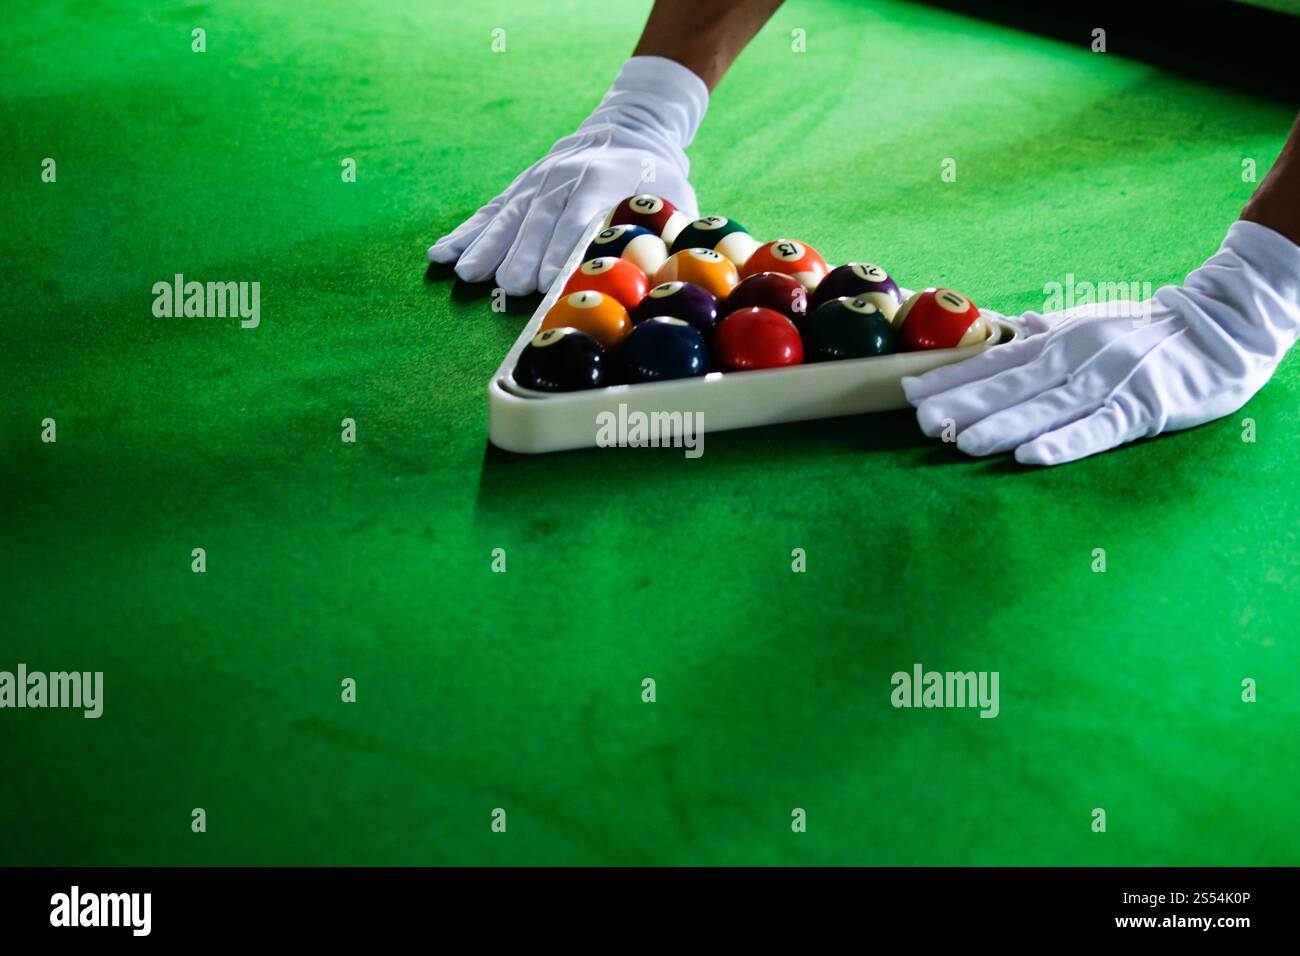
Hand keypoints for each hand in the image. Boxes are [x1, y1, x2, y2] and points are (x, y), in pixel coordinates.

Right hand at [429, 56, 706, 295]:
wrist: (628, 128)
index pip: (578, 218)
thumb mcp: (674, 199)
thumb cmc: (655, 178)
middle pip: (538, 222)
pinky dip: (464, 234)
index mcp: (601, 181)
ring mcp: (535, 185)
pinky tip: (440, 254)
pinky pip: (488, 213)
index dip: (562, 248)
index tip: (550, 279)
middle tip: (512, 287)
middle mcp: (561, 180)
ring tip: (468, 275)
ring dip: (487, 248)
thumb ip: (670, 232)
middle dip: (524, 255)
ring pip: (508, 218)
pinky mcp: (518, 191)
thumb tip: (671, 272)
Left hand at [901, 221, 1299, 465]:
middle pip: (1009, 385)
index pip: (992, 361)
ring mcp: (1107, 381)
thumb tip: (992, 330)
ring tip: (962, 443)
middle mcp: (1073, 357)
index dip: (950, 378)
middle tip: (922, 423)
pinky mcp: (1142, 407)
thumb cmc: (1144, 330)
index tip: (908, 393)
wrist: (1221, 326)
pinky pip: (1096, 429)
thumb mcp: (1084, 323)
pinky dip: (1063, 444)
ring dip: (1002, 425)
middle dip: (963, 405)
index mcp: (1056, 341)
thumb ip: (1038, 333)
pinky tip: (1030, 458)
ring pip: (1045, 408)